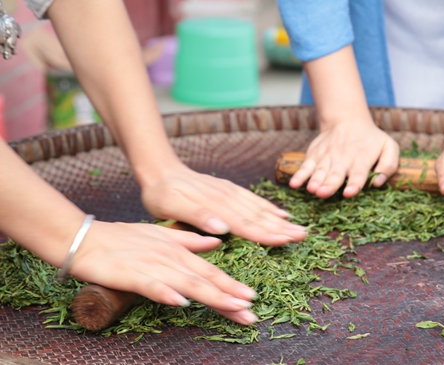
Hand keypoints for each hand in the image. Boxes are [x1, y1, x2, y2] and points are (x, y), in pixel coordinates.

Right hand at [70, 221, 258, 324]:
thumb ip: (190, 241)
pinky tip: (180, 302)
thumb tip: (216, 243)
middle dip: (230, 296)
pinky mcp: (129, 274)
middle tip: (251, 312)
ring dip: (211, 295)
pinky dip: (165, 293)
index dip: (231, 286)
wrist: (86, 238)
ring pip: (186, 283)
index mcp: (178, 251)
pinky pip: (150, 285)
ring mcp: (151, 266)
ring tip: (233, 307)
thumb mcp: (161, 236)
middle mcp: (170, 258)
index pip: (210, 272)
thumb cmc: (123, 238)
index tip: (252, 298)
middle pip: (205, 280)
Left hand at [140, 163, 306, 245]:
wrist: (160, 170)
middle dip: (282, 228)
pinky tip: (280, 213)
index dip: (266, 234)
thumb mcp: (171, 207)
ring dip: (280, 220)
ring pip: (259, 208)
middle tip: (303, 237)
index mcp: (215, 207)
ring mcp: (230, 192)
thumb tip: (223, 228)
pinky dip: (268, 207)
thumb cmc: (161, 194)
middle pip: (258, 216)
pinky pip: (253, 199)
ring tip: (299, 228)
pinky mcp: (229, 189)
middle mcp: (227, 198)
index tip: (286, 241)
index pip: (245, 224)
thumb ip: (197, 217)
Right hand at [289, 119, 399, 198]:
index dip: (354, 183)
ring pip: (320, 171)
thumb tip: (378, 183)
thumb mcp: (389, 146)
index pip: (358, 173)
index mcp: (362, 158)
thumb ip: (389, 165)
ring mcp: (326, 157)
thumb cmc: (371, 139)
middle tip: (324, 193)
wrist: (347, 119)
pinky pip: (306, 166)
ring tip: (312, 189)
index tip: (349, 192)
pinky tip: (294, 184)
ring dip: (315, 181)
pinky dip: (300, 175)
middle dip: (330, 184)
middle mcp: (343, 159)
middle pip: (336, 174)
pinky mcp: (314, 156)